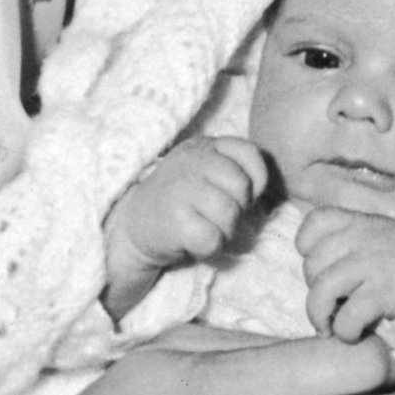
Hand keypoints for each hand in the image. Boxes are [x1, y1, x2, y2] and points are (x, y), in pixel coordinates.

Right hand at [102, 135, 270, 311]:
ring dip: (223, 231)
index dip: (255, 180)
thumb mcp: (205, 173)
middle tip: (216, 215)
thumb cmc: (179, 202)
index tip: (240, 194)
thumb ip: (234, 170)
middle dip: (237, 208)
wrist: (132, 226)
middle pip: (241, 186)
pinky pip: (212, 239)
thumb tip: (262, 189)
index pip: (249, 153)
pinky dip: (208, 248)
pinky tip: (192, 241)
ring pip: (229, 214)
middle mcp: (191, 162)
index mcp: (204, 147)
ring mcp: (180, 189)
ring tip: (203, 228)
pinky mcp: (174, 221)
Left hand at [296, 205, 394, 341]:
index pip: (315, 223)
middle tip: (332, 306)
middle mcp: (360, 240)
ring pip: (320, 291)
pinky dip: (345, 331)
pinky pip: (347, 317)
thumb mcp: (387, 233)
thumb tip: (330, 268)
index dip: (308, 248)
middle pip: (311, 265)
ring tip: (330, 328)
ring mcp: (370, 266)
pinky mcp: (383, 293)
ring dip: (319, 316)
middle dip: (315, 290)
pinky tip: (356, 334)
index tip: (323, 267)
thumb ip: (358, 240)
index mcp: (361, 222)